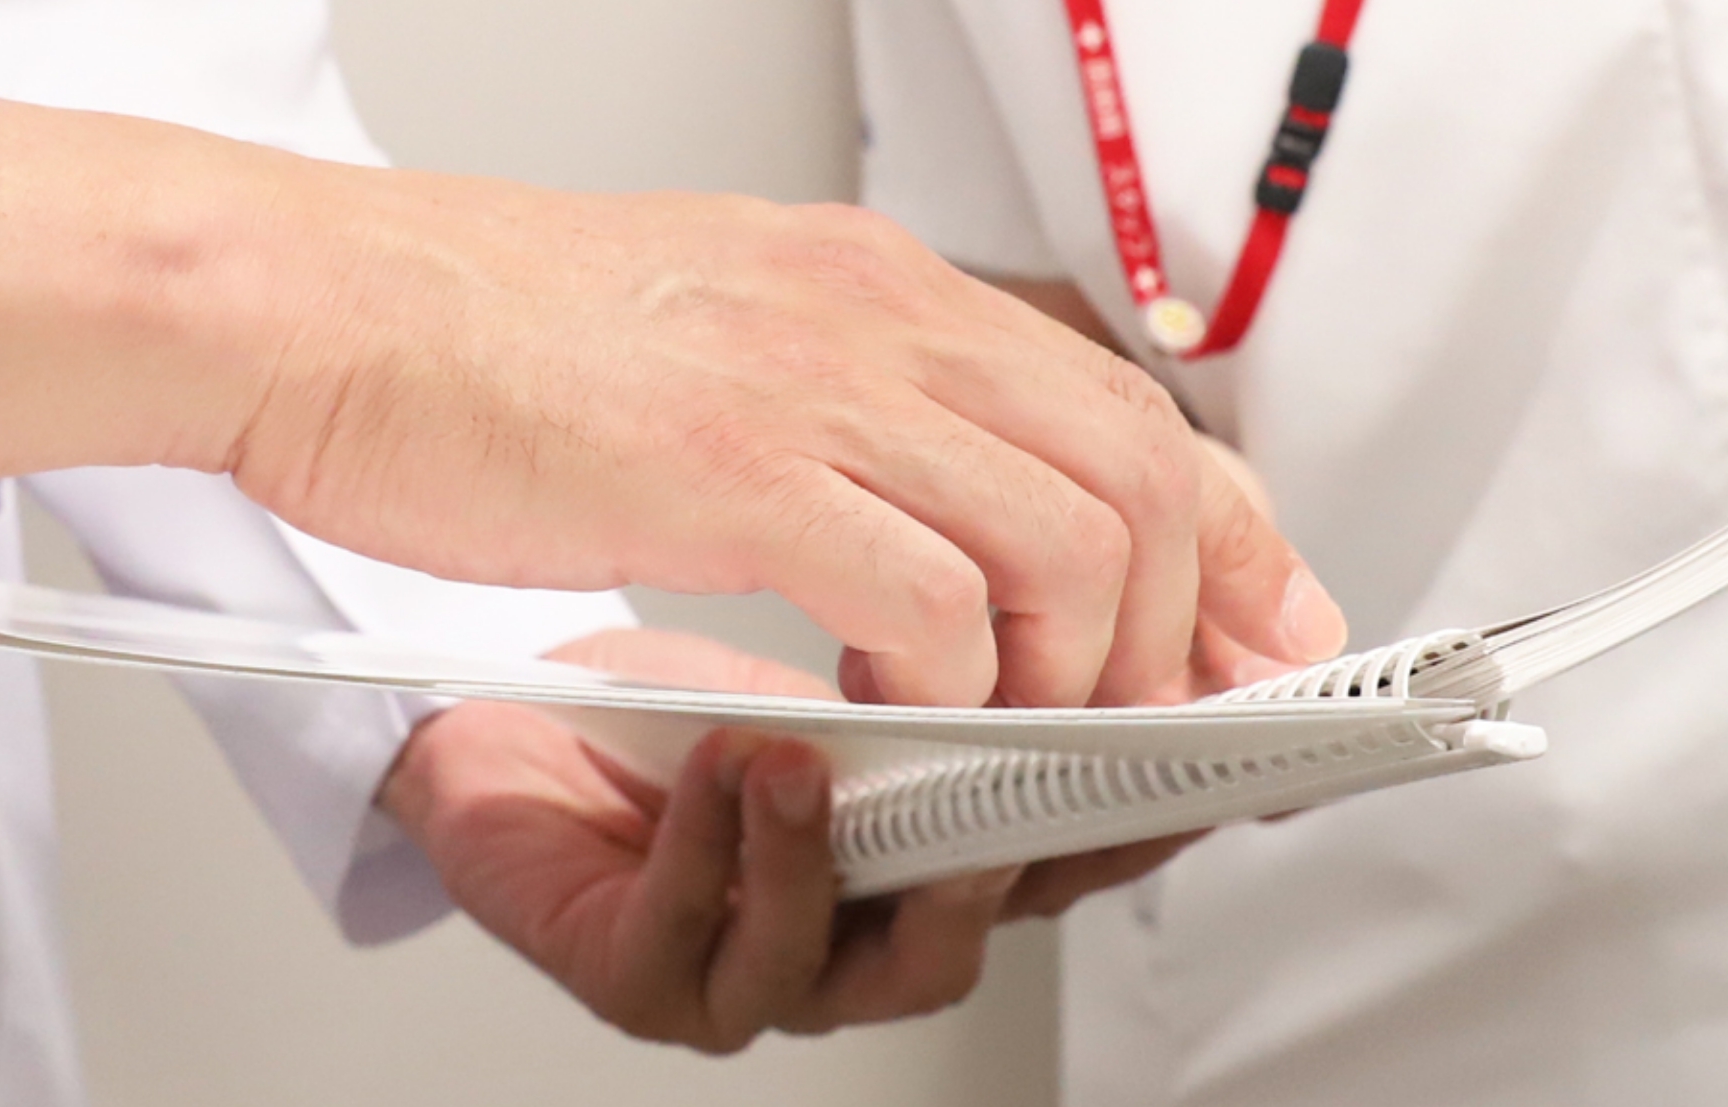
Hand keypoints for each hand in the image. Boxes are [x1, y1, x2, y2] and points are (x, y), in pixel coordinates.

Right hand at [0, 102, 1331, 709]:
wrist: (310, 311)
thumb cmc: (470, 346)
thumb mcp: (717, 333)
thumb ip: (844, 400)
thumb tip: (942, 483)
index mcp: (874, 284)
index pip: (1130, 405)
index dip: (1228, 540)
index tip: (1255, 642)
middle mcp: (874, 316)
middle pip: (1141, 479)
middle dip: (1182, 635)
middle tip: (1155, 737)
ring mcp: (812, 389)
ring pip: (1069, 546)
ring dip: (1072, 678)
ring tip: (1011, 747)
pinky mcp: (736, 473)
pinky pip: (930, 604)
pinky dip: (952, 687)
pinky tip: (895, 725)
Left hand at [382, 629, 1195, 1050]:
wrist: (495, 728)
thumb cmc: (673, 693)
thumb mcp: (855, 602)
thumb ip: (1003, 583)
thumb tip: (1177, 515)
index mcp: (949, 835)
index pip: (1099, 829)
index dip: (1175, 786)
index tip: (1233, 721)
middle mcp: (880, 916)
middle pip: (1012, 907)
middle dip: (1047, 826)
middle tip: (1061, 724)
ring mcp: (772, 964)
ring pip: (869, 961)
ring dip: (857, 852)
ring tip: (831, 752)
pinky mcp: (646, 975)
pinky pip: (700, 945)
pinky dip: (729, 855)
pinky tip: (735, 766)